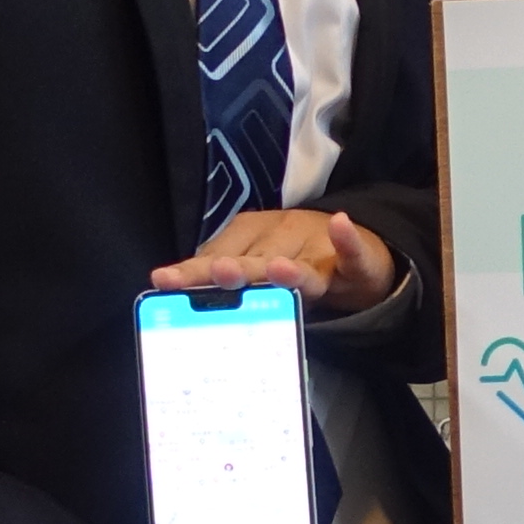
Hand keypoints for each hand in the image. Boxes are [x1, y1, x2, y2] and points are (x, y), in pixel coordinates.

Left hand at [156, 209, 397, 317]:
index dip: (192, 271)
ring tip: (276, 270)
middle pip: (255, 261)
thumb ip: (222, 283)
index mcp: (252, 239)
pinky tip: (341, 226)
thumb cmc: (295, 262)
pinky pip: (351, 252)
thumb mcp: (257, 269)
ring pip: (301, 263)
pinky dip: (346, 240)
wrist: (358, 254)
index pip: (218, 256)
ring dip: (288, 267)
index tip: (164, 281)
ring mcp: (318, 249)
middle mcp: (282, 238)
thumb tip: (175, 297)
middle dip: (233, 270)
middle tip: (217, 273)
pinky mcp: (353, 261)